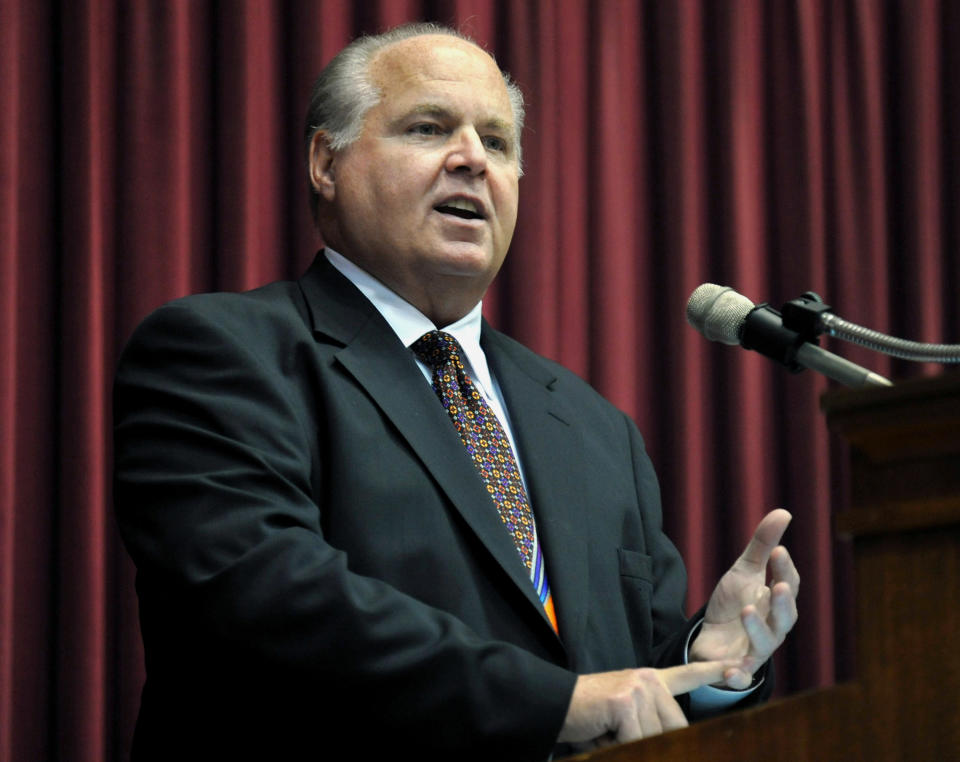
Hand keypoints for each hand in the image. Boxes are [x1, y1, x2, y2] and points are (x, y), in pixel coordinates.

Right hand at [557, 660, 744, 748]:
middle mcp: (649, 680)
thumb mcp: (626, 719)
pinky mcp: (626, 702)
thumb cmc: (589, 718)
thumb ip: (652, 724)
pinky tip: (601, 733)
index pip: (688, 674)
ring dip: (631, 745)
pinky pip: (636, 741)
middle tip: (618, 733)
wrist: (554, 704)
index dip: (714, 671)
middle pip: (675, 728)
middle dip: (651, 742)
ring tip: (607, 733)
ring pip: (656, 739)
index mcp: (650, 680)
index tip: (740, 669)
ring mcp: (639, 688)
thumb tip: (676, 740)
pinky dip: (619, 746)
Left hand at [690, 509, 799, 688]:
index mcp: (776, 602)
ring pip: (764, 643)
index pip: (788, 585)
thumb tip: (784, 512)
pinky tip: (732, 672)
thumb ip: (762, 544)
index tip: (779, 551)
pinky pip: (741, 676)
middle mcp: (773, 627)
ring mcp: (756, 649)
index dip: (785, 570)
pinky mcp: (737, 667)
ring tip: (748, 610)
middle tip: (777, 586)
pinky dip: (738, 676)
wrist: (712, 637)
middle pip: (784, 617)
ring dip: (758, 629)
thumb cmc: (735, 602)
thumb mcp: (745, 570)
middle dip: (782, 603)